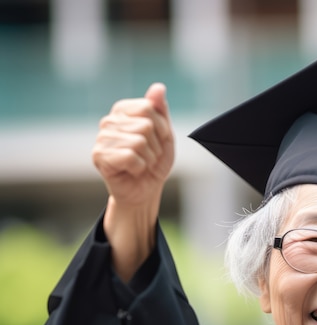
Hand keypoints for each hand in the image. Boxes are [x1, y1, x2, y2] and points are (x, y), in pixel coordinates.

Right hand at [93, 83, 173, 280]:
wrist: (145, 192)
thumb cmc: (154, 163)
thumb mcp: (164, 136)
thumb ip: (161, 111)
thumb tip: (159, 87)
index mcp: (123, 111)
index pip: (149, 107)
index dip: (162, 128)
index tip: (159, 140)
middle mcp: (109, 121)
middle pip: (146, 125)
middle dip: (155, 146)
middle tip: (148, 157)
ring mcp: (102, 138)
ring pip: (139, 141)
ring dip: (148, 158)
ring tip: (141, 164)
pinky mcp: (99, 156)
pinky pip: (131, 156)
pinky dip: (139, 167)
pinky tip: (132, 170)